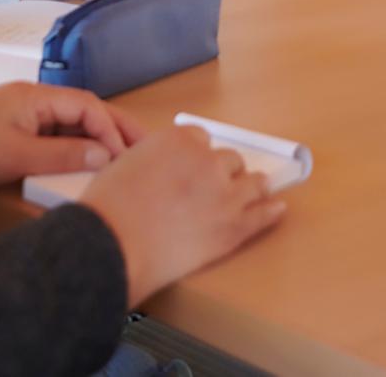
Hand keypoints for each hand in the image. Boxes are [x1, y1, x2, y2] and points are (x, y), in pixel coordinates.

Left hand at [0, 82, 143, 191]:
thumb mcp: (17, 157)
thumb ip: (63, 155)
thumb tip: (106, 154)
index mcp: (36, 96)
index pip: (87, 105)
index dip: (111, 129)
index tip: (126, 157)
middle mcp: (34, 101)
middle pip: (85, 110)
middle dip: (115, 128)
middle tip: (145, 150)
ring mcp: (24, 117)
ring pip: (72, 124)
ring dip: (97, 140)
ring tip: (124, 161)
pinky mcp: (15, 135)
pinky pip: (55, 137)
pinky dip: (76, 149)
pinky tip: (87, 166)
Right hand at [81, 126, 285, 305]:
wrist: (114, 245)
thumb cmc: (109, 207)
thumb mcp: (125, 163)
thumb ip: (153, 159)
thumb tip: (160, 169)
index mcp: (180, 140)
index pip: (201, 140)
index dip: (197, 155)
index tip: (195, 166)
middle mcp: (208, 161)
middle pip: (229, 160)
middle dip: (222, 172)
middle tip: (212, 188)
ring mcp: (225, 194)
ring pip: (252, 183)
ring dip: (252, 187)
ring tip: (257, 191)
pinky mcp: (234, 227)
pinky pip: (262, 215)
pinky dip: (270, 212)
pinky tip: (276, 209)